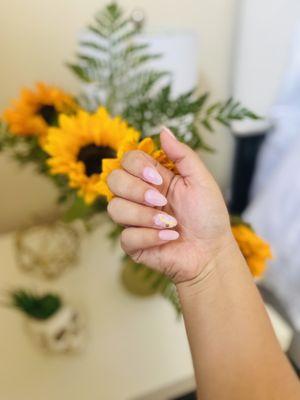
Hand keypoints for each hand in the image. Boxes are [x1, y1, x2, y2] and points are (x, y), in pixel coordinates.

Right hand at [107, 127, 233, 283]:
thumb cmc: (208, 216)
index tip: (159, 179)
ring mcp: (134, 219)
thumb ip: (183, 155)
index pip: (128, 160)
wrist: (211, 251)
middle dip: (137, 190)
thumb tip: (163, 130)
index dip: (137, 166)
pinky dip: (149, 237)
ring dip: (143, 216)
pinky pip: (125, 236)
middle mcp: (139, 196)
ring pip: (114, 208)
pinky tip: (168, 238)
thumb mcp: (202, 180)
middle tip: (161, 201)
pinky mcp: (133, 243)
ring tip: (169, 224)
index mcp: (153, 178)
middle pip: (113, 180)